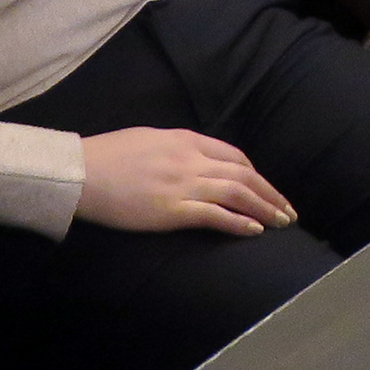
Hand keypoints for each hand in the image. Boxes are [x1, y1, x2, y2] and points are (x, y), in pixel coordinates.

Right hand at [75, 128, 295, 235]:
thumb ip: (175, 148)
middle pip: (244, 175)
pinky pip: (215, 215)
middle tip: (288, 210)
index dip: (255, 173)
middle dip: (270, 193)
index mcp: (185, 139)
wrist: (80, 172)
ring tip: (281, 223)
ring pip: (237, 194)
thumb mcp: (148, 139)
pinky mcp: (172, 211)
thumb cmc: (107, 156)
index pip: (233, 155)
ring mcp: (183, 184)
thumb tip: (192, 159)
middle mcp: (190, 159)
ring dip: (264, 208)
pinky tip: (255, 231)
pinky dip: (239, 222)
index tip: (265, 187)